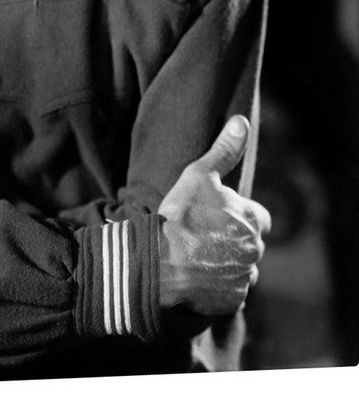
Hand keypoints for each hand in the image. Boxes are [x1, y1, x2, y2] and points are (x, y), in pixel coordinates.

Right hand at [158, 115, 271, 315]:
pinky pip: (230, 291)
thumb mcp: (200, 175)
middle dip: (233, 241)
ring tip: (197, 256)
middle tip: (202, 236)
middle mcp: (255, 249)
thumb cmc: (180, 215)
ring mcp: (244, 277)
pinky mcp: (232, 300)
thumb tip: (242, 121)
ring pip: (241, 268)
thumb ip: (224, 150)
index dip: (240, 216)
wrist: (160, 262)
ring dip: (227, 263)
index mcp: (253, 219)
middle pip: (251, 244)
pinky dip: (218, 285)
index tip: (218, 216)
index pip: (259, 218)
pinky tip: (196, 275)